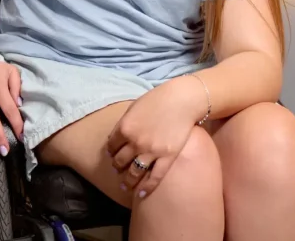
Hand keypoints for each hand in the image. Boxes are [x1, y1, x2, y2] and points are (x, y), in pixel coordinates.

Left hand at [106, 76, 205, 197]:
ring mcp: (151, 151)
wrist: (182, 100)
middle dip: (117, 167)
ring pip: (134, 172)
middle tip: (118, 170)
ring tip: (126, 186)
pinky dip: (146, 187)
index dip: (111, 152)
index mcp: (125, 128)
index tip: (113, 155)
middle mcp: (135, 142)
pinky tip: (141, 194)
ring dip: (128, 181)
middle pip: (120, 161)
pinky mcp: (167, 157)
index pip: (111, 146)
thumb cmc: (158, 100)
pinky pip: (154, 177)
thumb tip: (116, 138)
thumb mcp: (135, 108)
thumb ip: (124, 123)